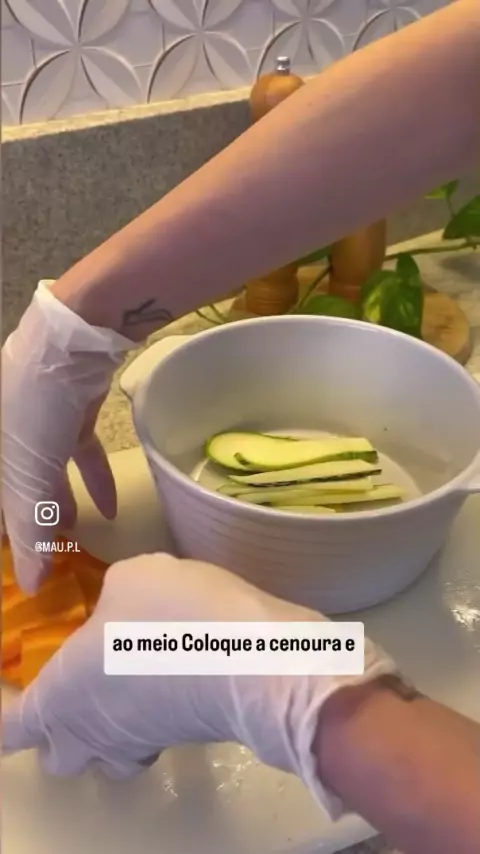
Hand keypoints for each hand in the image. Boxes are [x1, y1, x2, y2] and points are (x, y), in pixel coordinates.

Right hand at [1, 281, 133, 591]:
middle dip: (33, 520)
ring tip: (73, 536)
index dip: (11, 531)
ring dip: (62, 504)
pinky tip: (111, 508)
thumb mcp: (28, 466)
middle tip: (48, 554)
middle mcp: (7, 432)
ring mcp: (40, 418)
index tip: (24, 564)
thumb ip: (30, 522)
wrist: (77, 334)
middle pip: (17, 486)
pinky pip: (78, 454)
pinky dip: (93, 480)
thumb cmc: (39, 402)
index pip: (1, 499)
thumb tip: (32, 582)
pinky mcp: (72, 410)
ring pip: (48, 471)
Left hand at [2, 553, 395, 818]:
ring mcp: (143, 740)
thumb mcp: (130, 578)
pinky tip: (170, 664)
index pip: (10, 728)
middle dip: (59, 731)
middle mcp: (96, 732)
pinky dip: (152, 709)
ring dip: (107, 729)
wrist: (254, 657)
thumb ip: (109, 595)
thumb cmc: (170, 615)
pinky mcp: (185, 737)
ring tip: (123, 681)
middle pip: (58, 757)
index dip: (5, 709)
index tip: (15, 685)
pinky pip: (152, 732)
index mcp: (63, 697)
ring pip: (109, 755)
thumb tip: (117, 607)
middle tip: (73, 688)